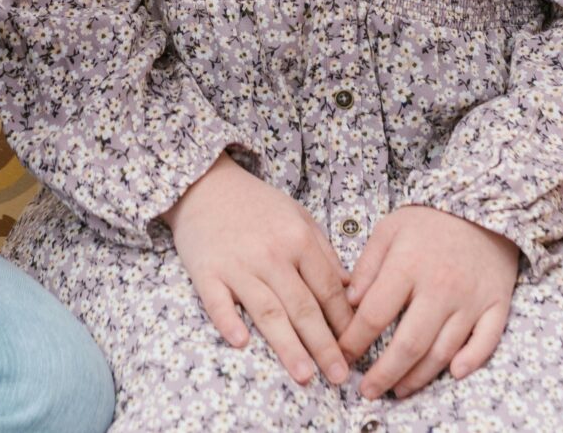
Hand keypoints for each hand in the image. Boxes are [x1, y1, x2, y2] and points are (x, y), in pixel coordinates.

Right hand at [161, 154, 351, 386]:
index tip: (356, 350)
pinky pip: (218, 302)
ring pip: (268, 311)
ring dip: (288, 346)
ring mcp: (238, 264)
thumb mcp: (299, 217)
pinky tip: (242, 343)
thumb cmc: (257, 205)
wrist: (205, 184)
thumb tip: (349, 289)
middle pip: (303, 307)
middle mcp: (271, 254)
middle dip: (324, 346)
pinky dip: (229, 321)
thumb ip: (324, 252)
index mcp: (298, 239)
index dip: (344, 323)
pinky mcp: (206, 272)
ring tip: (305, 376)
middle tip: (340, 377)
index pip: (328, 289)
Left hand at [338, 205, 518, 400]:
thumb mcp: (389, 230)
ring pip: (443, 351)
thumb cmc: (430, 221)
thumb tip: (351, 303)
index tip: (342, 355)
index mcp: (409, 265)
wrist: (485, 206)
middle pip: (409, 344)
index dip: (354, 341)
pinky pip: (486, 342)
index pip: (375, 315)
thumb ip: (367, 266)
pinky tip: (453, 373)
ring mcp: (471, 299)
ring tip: (398, 390)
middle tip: (367, 392)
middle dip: (384, 374)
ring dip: (419, 377)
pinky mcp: (497, 305)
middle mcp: (441, 286)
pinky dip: (471, 361)